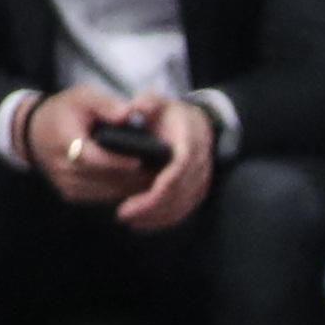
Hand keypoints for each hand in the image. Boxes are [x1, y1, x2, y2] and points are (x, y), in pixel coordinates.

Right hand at [28, 85, 155, 207]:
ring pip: (108, 192)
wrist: (34, 132)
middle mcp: (65, 168)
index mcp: (66, 142)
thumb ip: (106, 104)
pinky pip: (103, 196)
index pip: (98, 159)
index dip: (122, 162)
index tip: (144, 161)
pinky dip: (121, 191)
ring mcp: (67, 185)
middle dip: (135, 176)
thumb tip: (129, 113)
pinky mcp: (71, 195)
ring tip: (157, 178)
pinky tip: (140, 183)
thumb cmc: (64, 111)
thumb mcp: (82, 96)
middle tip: (162, 172)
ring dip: (132, 187)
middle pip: (107, 179)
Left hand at [116, 94, 219, 232]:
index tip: (131, 201)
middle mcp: (200, 167)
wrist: (201, 124)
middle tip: (122, 214)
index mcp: (189, 145)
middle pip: (178, 196)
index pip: (175, 174)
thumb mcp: (159, 102)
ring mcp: (201, 181)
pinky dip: (164, 219)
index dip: (154, 192)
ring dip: (156, 217)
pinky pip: (183, 210)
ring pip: (182, 207)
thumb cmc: (173, 114)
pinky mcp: (197, 191)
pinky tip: (143, 222)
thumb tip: (133, 109)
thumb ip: (147, 103)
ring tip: (129, 220)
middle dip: (150, 209)